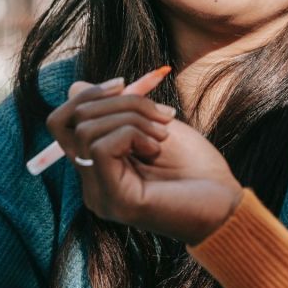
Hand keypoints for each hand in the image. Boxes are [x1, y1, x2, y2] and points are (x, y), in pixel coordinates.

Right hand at [46, 80, 242, 243]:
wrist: (225, 204)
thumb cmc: (195, 168)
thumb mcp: (151, 126)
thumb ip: (115, 110)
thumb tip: (75, 88)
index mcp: (98, 167)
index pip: (62, 122)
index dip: (88, 94)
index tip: (125, 83)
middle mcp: (92, 185)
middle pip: (73, 120)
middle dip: (119, 101)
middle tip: (160, 114)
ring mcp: (100, 195)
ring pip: (86, 130)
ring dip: (131, 117)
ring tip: (162, 133)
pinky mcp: (115, 201)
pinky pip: (101, 147)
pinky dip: (131, 133)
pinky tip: (157, 148)